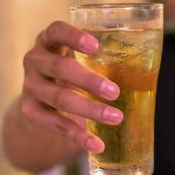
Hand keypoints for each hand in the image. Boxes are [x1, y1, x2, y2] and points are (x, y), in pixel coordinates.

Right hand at [21, 21, 122, 152]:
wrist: (39, 99)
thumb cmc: (69, 72)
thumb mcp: (76, 58)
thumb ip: (98, 58)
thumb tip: (145, 65)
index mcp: (49, 41)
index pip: (56, 30)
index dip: (73, 36)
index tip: (96, 46)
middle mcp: (35, 60)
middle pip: (60, 67)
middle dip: (88, 80)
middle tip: (114, 92)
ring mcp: (30, 86)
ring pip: (59, 97)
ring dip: (89, 109)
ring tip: (116, 117)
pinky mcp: (30, 111)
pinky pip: (54, 124)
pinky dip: (77, 136)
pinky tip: (96, 144)